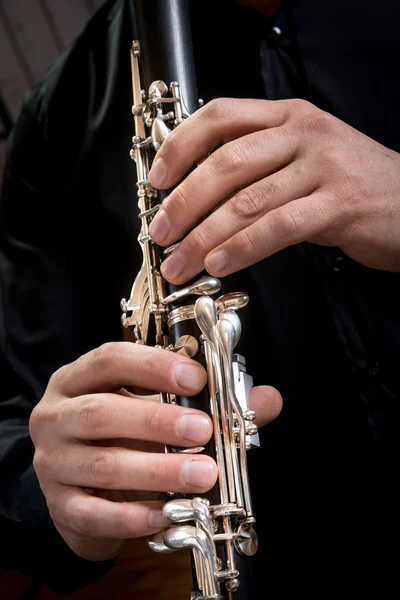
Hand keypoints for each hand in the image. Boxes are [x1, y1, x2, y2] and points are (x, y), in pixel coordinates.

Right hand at [29, 342, 281, 560]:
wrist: (82, 492)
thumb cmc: (123, 439)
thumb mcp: (155, 410)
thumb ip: (209, 402)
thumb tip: (266, 399)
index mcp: (79, 380)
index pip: (109, 360)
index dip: (152, 365)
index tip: (196, 378)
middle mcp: (57, 416)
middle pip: (100, 412)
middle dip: (156, 420)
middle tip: (203, 430)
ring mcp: (53, 463)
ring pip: (102, 464)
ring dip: (157, 470)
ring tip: (202, 474)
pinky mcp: (60, 506)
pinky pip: (95, 513)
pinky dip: (134, 515)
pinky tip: (168, 514)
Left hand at [148, 97, 399, 279]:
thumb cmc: (350, 186)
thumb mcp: (302, 160)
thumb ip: (257, 167)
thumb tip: (197, 196)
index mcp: (287, 117)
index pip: (221, 115)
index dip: (180, 146)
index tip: (156, 180)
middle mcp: (303, 133)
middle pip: (226, 162)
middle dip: (184, 202)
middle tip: (160, 233)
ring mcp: (322, 167)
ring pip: (247, 200)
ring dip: (204, 236)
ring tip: (180, 263)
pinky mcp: (338, 204)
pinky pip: (278, 226)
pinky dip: (242, 248)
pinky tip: (219, 264)